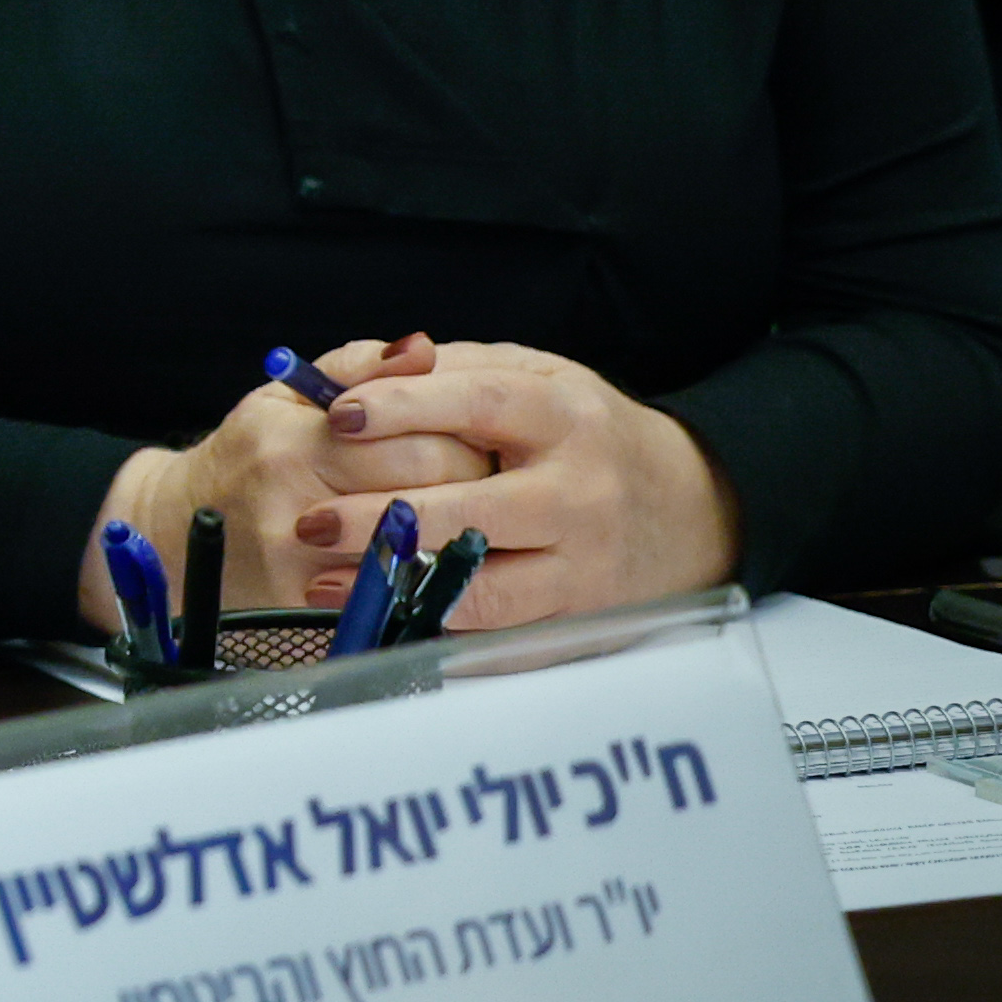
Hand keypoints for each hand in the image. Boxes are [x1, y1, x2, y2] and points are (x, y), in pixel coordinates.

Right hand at [82, 335, 488, 632]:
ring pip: (414, 553)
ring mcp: (300, 571)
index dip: (461, 440)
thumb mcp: (287, 398)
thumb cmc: (247, 457)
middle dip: (469, 487)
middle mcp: (292, 509)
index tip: (474, 439)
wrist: (179, 534)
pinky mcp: (309, 615)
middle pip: (421, 498)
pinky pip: (391, 597)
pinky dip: (420, 578)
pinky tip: (427, 558)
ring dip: (450, 536)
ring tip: (460, 517)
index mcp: (291, 446)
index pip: (413, 444)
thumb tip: (422, 349)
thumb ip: (359, 368)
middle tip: (482, 480)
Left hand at [293, 337, 738, 629]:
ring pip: (485, 584)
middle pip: (473, 508)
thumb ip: (453, 370)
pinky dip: (436, 629)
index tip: (338, 417)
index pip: (478, 404)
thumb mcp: (539, 377)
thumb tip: (359, 375)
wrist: (693, 508)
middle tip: (308, 521)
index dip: (404, 408)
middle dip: (381, 516)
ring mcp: (583, 561)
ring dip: (400, 584)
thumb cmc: (586, 434)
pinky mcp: (579, 617)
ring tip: (324, 581)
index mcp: (564, 416)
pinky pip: (500, 631)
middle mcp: (579, 491)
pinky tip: (380, 620)